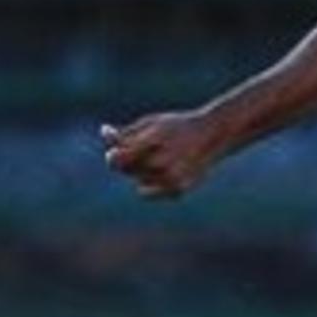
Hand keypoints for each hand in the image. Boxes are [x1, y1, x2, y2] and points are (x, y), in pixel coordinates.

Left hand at [101, 111, 228, 197]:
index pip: (119, 158)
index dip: (113, 157)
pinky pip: (147, 192)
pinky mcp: (178, 190)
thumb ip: (126, 132)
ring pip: (138, 181)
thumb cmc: (177, 126)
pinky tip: (166, 172)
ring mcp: (171, 178)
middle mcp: (162, 162)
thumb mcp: (151, 123)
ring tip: (162, 159)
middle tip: (145, 151)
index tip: (114, 153)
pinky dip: (152, 185)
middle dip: (130, 161)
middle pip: (128, 170)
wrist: (212, 135)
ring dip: (143, 172)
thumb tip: (104, 133)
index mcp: (154, 141)